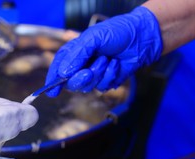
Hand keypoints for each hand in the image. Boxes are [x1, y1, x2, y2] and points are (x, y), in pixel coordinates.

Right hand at [45, 6, 162, 95]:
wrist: (142, 38)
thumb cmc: (117, 32)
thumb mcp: (93, 38)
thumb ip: (76, 55)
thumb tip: (64, 73)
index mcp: (73, 53)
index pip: (58, 68)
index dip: (53, 80)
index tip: (52, 91)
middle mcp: (81, 65)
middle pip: (70, 82)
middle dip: (79, 79)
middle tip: (88, 72)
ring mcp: (94, 74)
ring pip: (87, 86)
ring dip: (99, 74)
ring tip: (108, 59)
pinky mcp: (107, 81)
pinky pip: (102, 86)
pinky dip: (110, 76)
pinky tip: (116, 64)